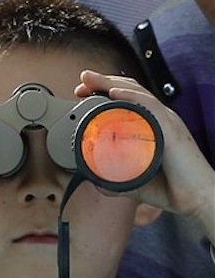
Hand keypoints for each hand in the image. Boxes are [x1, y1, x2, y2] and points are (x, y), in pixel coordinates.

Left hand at [74, 71, 214, 232]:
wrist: (196, 198)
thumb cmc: (173, 188)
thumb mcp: (137, 182)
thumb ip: (117, 180)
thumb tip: (96, 181)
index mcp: (152, 126)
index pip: (127, 100)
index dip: (105, 92)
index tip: (83, 94)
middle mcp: (160, 118)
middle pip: (129, 90)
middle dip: (102, 82)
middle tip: (81, 82)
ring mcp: (166, 121)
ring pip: (136, 93)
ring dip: (110, 83)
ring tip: (90, 79)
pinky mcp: (171, 129)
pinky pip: (149, 106)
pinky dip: (130, 97)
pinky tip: (113, 92)